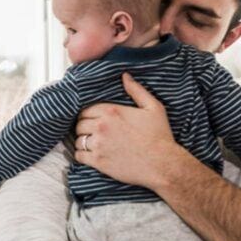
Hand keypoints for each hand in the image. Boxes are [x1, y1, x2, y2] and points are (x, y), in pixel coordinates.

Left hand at [74, 72, 186, 189]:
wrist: (162, 164)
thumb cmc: (159, 136)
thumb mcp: (153, 107)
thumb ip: (136, 90)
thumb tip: (125, 76)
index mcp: (112, 111)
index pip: (86, 109)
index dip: (88, 115)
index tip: (93, 119)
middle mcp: (102, 126)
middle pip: (80, 124)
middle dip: (84, 127)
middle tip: (91, 132)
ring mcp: (99, 144)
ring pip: (78, 140)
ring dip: (83, 141)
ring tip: (91, 143)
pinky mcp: (98, 161)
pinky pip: (79, 156)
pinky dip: (81, 155)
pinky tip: (89, 155)